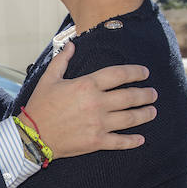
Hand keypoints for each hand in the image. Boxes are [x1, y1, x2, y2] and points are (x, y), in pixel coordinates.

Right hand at [24, 42, 157, 158]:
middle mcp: (96, 103)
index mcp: (86, 85)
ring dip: (145, 114)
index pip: (119, 75)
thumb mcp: (48, 79)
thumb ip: (62, 60)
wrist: (32, 135)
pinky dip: (133, 141)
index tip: (145, 72)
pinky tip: (141, 139)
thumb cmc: (40, 106)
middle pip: (130, 97)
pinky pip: (120, 142)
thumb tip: (71, 45)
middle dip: (146, 94)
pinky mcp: (96, 141)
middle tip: (154, 94)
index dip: (135, 72)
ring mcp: (98, 124)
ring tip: (153, 111)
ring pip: (130, 118)